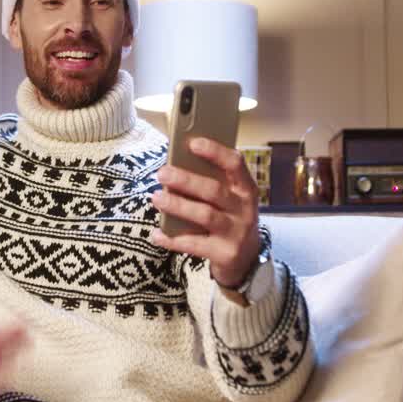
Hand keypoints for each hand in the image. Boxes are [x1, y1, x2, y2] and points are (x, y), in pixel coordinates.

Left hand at [150, 137, 260, 287]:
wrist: (246, 259)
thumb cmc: (229, 218)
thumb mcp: (229, 199)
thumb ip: (211, 182)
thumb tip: (176, 165)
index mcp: (245, 189)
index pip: (235, 164)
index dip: (215, 152)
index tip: (193, 142)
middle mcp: (244, 209)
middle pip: (214, 190)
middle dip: (186, 180)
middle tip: (162, 173)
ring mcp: (236, 232)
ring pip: (205, 215)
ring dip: (178, 205)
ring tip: (156, 198)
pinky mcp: (225, 253)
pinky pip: (194, 244)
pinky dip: (172, 239)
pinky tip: (156, 234)